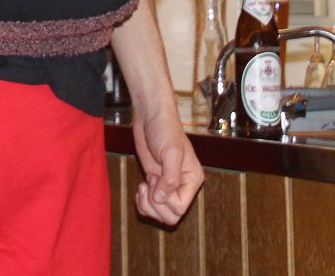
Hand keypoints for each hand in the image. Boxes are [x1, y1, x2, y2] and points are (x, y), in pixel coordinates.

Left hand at [131, 100, 203, 224]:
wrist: (150, 118)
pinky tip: (142, 187)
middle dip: (155, 205)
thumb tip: (161, 199)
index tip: (157, 179)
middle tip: (150, 183)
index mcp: (192, 180)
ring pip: (160, 215)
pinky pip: (150, 206)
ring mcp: (167, 187)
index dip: (165, 200)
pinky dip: (142, 202)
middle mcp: (182, 186)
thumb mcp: (171, 153)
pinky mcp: (155, 184)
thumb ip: (170, 178)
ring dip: (147, 204)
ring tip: (145, 184)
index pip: (180, 208)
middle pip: (171, 217)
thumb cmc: (164, 130)